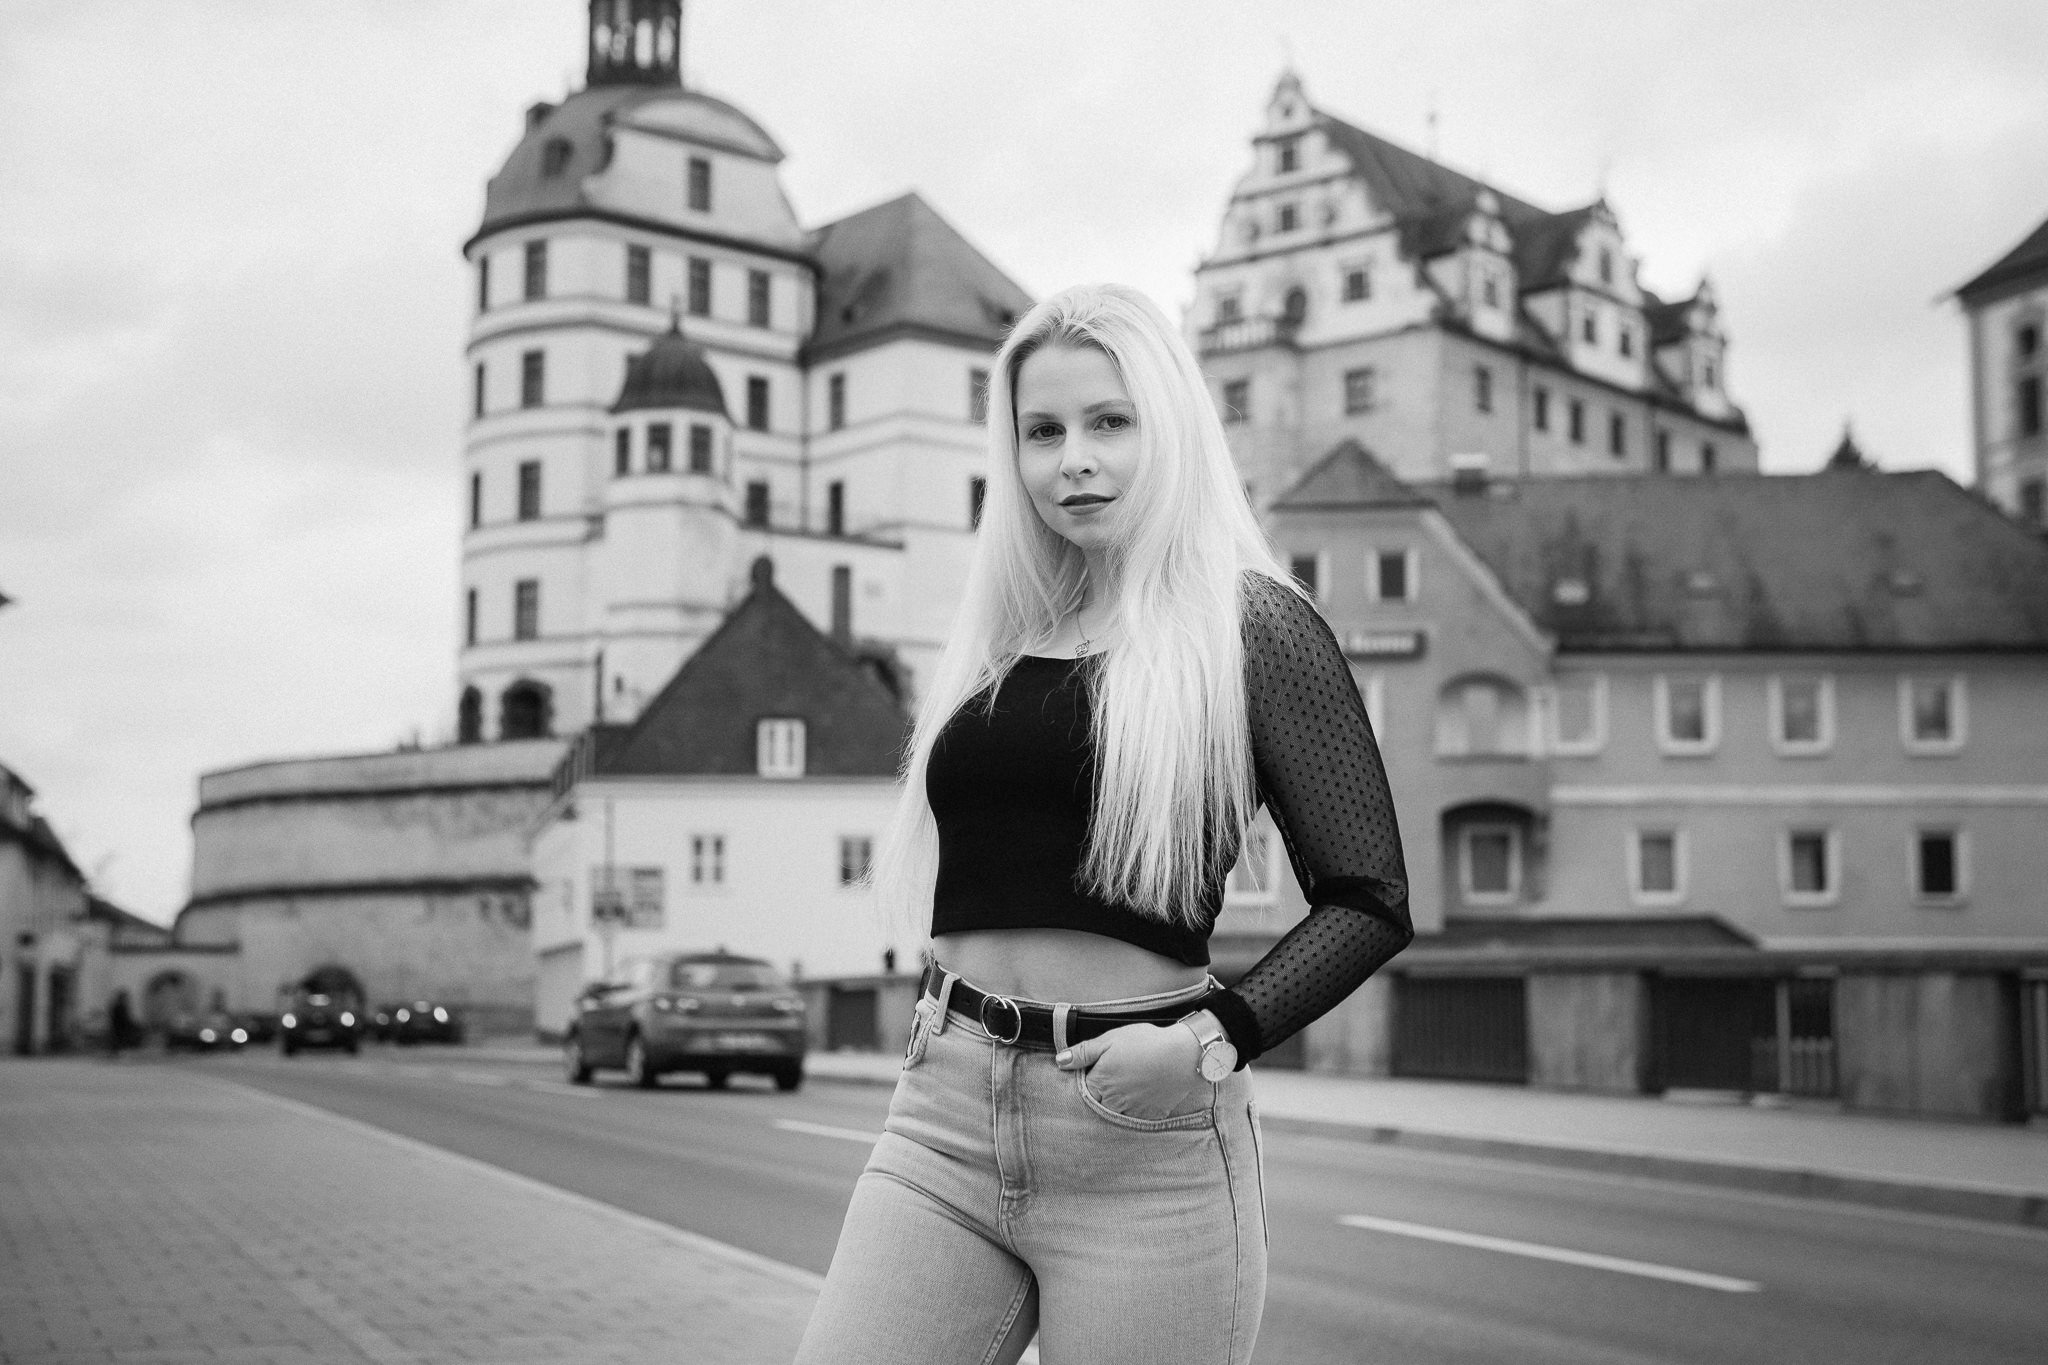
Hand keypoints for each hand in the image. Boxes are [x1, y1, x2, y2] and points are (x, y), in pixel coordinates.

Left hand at [1055, 1021, 1205, 1119]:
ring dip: (1115, 1106)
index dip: (1084, 1083)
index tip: (1090, 1074)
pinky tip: (1141, 1095)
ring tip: (1126, 1087)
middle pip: (1097, 1107)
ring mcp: (1132, 1113)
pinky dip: (1135, 1110)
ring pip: (1115, 1115)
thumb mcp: (1109, 1040)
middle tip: (1111, 1079)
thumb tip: (1060, 1061)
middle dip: (1098, 1097)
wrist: (1184, 1055)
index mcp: (1100, 1085)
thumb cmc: (1146, 1044)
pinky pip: (1136, 1119)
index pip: (1081, 1092)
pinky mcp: (1151, 1116)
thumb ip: (1082, 1052)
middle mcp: (1113, 1104)